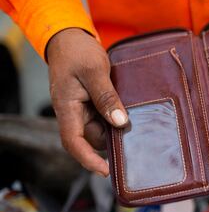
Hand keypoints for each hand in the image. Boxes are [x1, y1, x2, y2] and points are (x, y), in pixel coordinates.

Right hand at [47, 28, 127, 176]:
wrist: (71, 40)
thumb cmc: (77, 52)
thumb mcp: (94, 71)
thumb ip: (106, 97)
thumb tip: (119, 122)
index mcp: (67, 108)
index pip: (73, 142)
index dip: (88, 160)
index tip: (105, 171)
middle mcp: (74, 113)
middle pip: (92, 138)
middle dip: (112, 141)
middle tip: (136, 137)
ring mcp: (83, 110)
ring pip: (101, 129)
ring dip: (116, 128)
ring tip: (137, 123)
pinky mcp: (92, 104)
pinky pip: (104, 118)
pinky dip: (116, 118)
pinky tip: (131, 114)